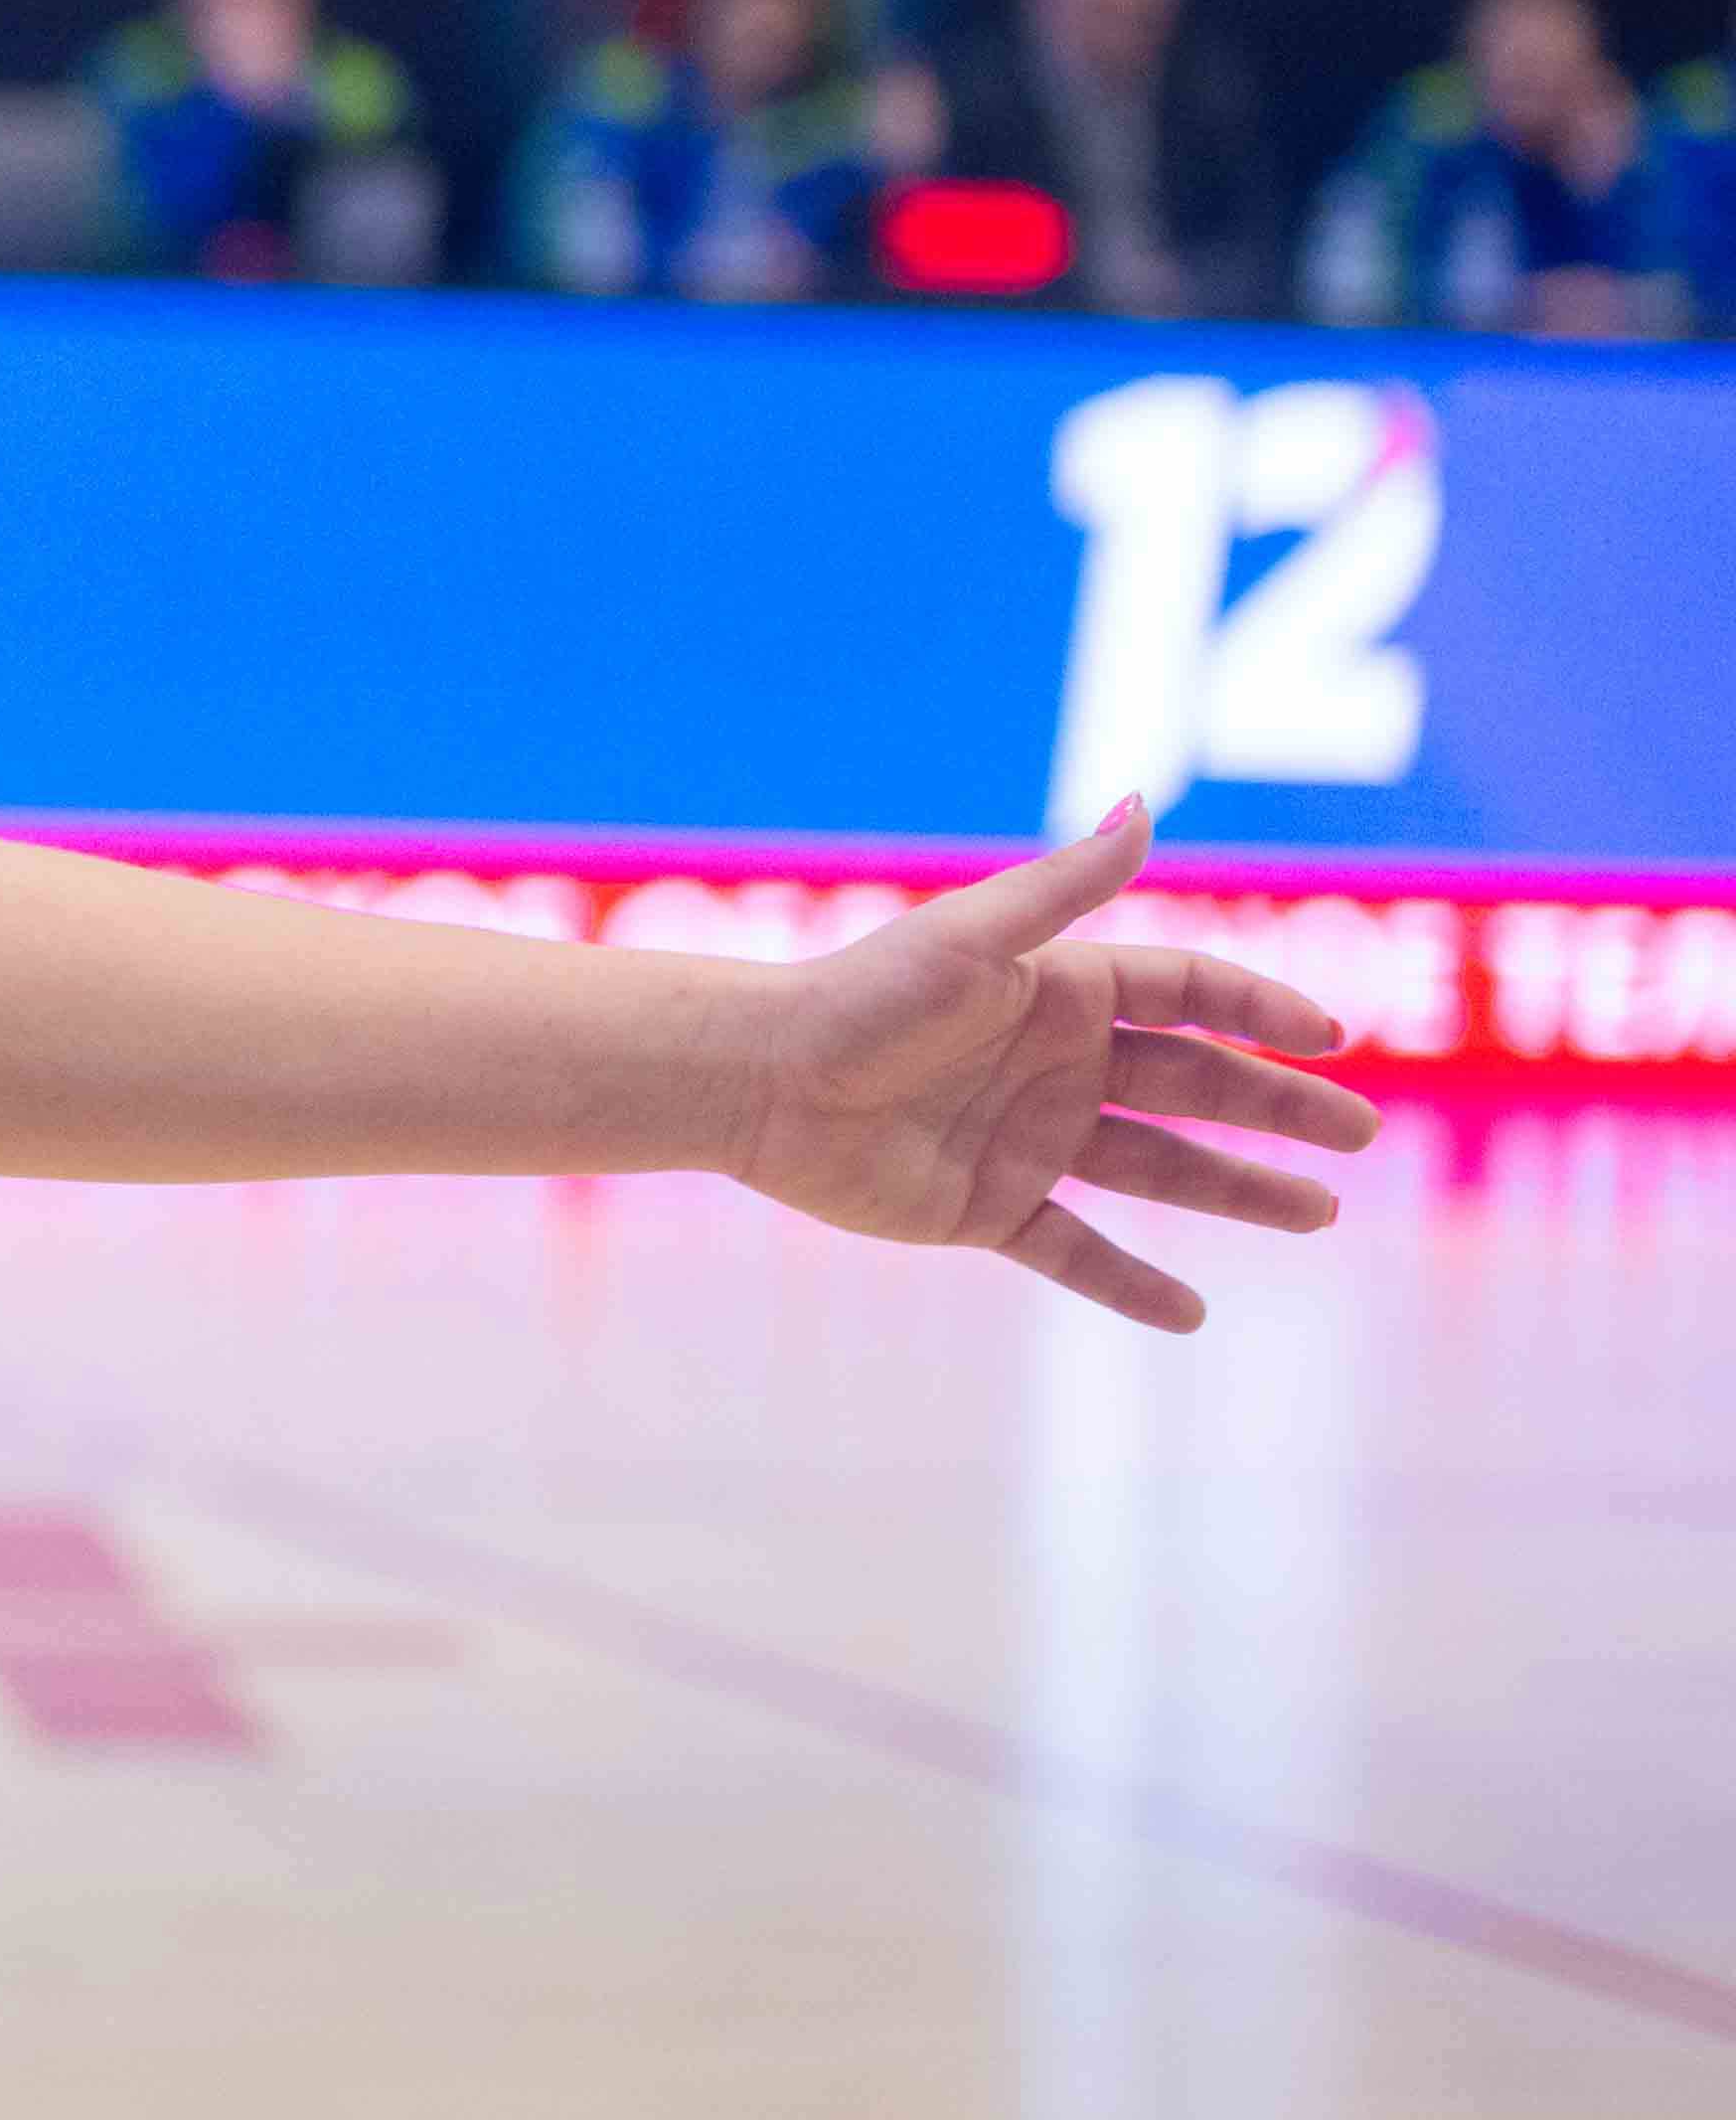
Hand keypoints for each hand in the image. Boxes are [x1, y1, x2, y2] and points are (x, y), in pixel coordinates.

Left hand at [727, 807, 1376, 1330]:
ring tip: (1319, 1214)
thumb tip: (1144, 803)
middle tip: (1359, 1136)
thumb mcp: (972, 939)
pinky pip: (1075, 1253)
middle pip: (1196, 1087)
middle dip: (1280, 1109)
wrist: (759, 1082)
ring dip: (1240, 1193)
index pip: (1190, 995)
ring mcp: (1027, 1140)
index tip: (1331, 1037)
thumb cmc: (859, 999)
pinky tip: (1192, 1316)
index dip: (1262, 1008)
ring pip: (1158, 1171)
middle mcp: (1056, 1066)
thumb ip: (1065, 885)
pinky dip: (1130, 1284)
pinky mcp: (986, 1208)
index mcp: (1060, 993)